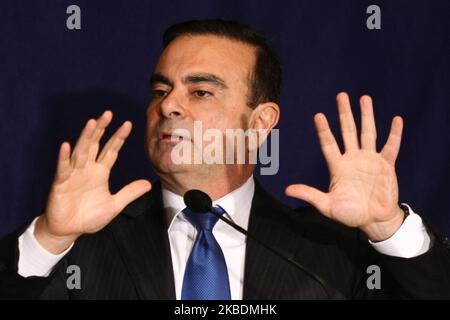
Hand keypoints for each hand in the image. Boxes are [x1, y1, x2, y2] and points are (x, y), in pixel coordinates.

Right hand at [35, 111, 150, 252]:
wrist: (69, 230)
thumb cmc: (89, 216)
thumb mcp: (115, 205)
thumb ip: (129, 193)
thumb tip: (148, 184)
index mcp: (100, 172)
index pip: (111, 150)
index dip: (118, 138)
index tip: (128, 124)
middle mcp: (87, 169)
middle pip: (95, 144)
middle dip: (102, 129)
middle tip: (108, 113)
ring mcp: (74, 174)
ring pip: (81, 151)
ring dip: (86, 137)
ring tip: (92, 122)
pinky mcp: (61, 183)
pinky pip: (63, 168)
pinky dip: (64, 157)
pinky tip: (66, 145)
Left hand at [286, 92, 404, 240]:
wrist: (374, 221)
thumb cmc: (350, 214)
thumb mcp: (327, 205)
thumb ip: (309, 195)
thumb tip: (287, 190)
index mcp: (338, 166)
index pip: (329, 143)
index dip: (324, 130)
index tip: (318, 115)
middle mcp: (353, 159)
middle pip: (348, 131)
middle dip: (344, 113)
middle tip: (341, 95)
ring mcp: (370, 160)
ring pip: (368, 133)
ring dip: (367, 116)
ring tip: (364, 98)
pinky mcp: (386, 165)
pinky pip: (391, 146)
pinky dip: (394, 134)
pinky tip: (396, 120)